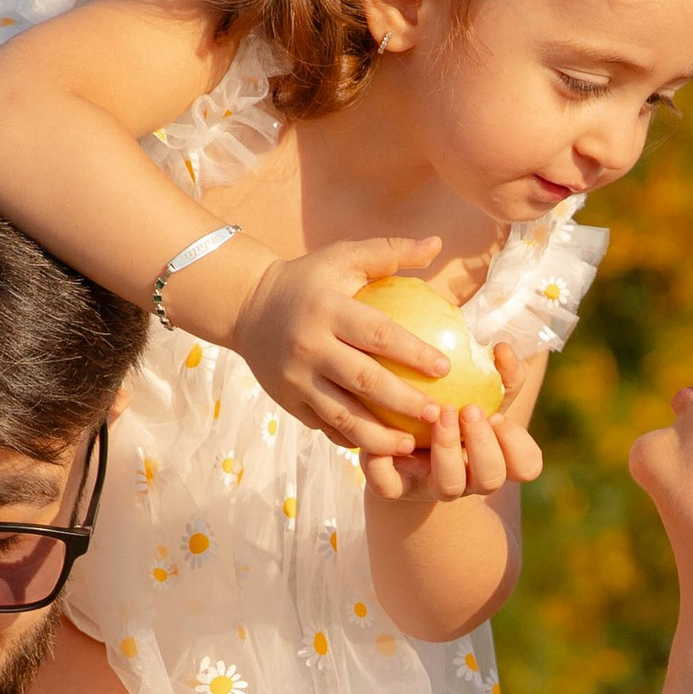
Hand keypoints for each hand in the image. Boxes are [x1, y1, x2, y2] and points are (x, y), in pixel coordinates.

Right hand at [232, 239, 462, 455]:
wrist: (248, 306)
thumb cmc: (309, 280)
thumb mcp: (343, 257)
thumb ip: (388, 252)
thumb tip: (436, 244)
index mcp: (327, 309)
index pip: (377, 334)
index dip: (412, 353)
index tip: (444, 369)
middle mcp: (309, 347)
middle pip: (364, 382)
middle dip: (404, 403)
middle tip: (438, 415)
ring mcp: (296, 379)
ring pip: (343, 416)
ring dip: (380, 437)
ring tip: (411, 446)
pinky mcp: (288, 402)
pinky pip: (325, 427)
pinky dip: (354, 440)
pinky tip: (382, 450)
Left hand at [364, 334, 545, 506]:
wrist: (401, 429)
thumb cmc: (453, 400)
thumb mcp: (478, 384)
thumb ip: (498, 368)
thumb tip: (501, 349)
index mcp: (494, 457)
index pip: (526, 466)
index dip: (518, 445)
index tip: (500, 414)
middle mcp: (469, 479)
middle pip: (491, 479)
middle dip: (483, 444)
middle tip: (470, 409)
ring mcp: (432, 487)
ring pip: (450, 485)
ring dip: (447, 448)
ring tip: (438, 413)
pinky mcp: (395, 488)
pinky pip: (390, 486)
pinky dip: (384, 466)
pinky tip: (382, 440)